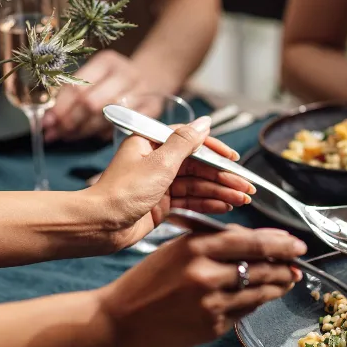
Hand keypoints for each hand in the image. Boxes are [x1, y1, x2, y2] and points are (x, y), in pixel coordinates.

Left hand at [44, 50, 149, 142]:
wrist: (153, 78)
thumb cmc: (115, 80)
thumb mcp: (95, 77)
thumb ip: (72, 95)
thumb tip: (48, 120)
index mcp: (107, 61)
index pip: (78, 86)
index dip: (60, 107)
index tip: (47, 123)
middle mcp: (125, 74)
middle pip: (91, 103)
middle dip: (70, 121)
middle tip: (56, 134)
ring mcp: (141, 92)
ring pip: (106, 118)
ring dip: (84, 130)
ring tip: (69, 136)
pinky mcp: (151, 109)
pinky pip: (121, 127)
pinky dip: (105, 133)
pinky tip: (93, 136)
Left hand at [87, 116, 254, 249]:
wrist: (100, 225)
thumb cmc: (122, 192)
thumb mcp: (159, 162)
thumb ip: (185, 142)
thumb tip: (204, 121)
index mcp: (152, 143)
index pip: (192, 142)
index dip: (216, 152)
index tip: (234, 160)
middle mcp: (156, 161)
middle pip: (199, 166)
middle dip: (223, 177)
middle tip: (246, 187)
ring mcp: (160, 184)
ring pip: (198, 185)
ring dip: (220, 192)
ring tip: (241, 199)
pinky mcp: (162, 204)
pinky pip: (190, 200)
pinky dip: (208, 203)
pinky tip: (225, 206)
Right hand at [99, 226, 306, 346]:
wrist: (119, 320)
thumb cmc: (148, 281)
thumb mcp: (177, 249)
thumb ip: (214, 243)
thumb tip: (255, 242)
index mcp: (197, 248)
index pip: (252, 241)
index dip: (280, 243)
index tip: (296, 244)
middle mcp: (207, 275)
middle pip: (263, 267)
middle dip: (286, 266)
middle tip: (298, 265)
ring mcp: (212, 304)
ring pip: (259, 292)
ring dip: (278, 286)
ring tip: (287, 280)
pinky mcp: (213, 328)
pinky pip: (245, 312)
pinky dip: (255, 303)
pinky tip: (259, 297)